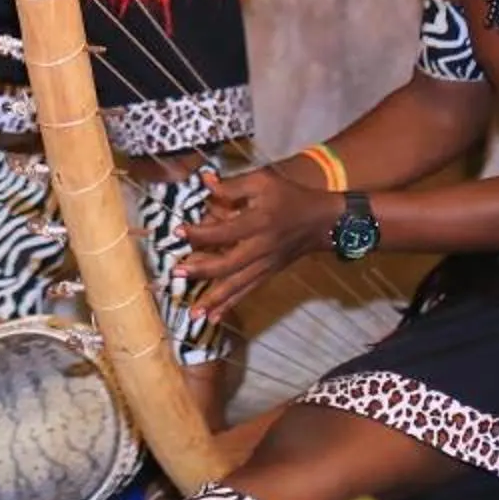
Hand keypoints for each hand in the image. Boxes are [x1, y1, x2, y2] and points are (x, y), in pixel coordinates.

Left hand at [178, 163, 341, 322]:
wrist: (321, 221)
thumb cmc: (289, 196)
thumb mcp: (263, 180)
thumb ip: (233, 185)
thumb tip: (205, 183)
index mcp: (258, 223)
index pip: (224, 231)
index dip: (200, 233)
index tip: (178, 231)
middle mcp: (260, 248)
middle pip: (228, 264)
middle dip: (201, 270)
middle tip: (177, 272)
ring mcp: (265, 266)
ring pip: (236, 285)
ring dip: (213, 299)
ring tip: (193, 313)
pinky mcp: (267, 275)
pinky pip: (246, 292)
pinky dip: (229, 305)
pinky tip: (213, 319)